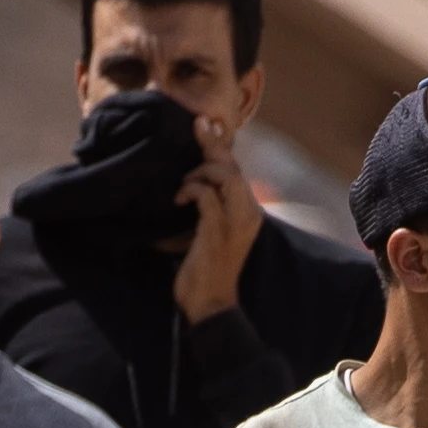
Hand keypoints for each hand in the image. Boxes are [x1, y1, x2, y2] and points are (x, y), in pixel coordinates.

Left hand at [171, 115, 262, 322]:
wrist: (210, 304)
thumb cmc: (205, 269)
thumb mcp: (209, 231)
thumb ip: (207, 207)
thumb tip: (190, 182)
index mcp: (249, 211)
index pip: (237, 170)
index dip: (222, 146)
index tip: (206, 124)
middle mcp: (248, 213)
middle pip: (233, 167)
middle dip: (213, 144)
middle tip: (197, 124)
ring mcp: (236, 222)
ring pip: (226, 176)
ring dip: (201, 171)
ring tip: (183, 184)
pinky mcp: (219, 231)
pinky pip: (207, 196)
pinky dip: (191, 190)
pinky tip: (179, 199)